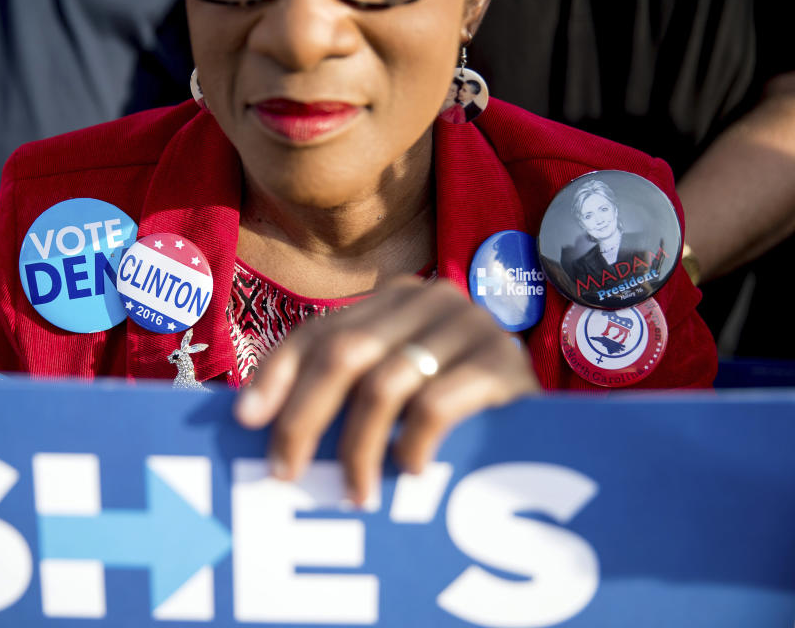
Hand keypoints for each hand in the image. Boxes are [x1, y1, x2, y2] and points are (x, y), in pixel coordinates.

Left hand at [234, 276, 538, 504]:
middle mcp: (429, 298)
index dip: (277, 375)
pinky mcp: (504, 362)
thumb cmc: (453, 406)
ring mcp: (470, 325)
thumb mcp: (392, 387)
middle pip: (344, 353)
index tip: (246, 423)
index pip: (319, 331)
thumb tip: (254, 418)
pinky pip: (437, 404)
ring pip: (385, 383)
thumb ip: (341, 388)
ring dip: (359, 449)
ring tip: (354, 496)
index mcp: (393, 298)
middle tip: (288, 474)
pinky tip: (409, 474)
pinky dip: (412, 445)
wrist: (550, 416)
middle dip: (306, 417)